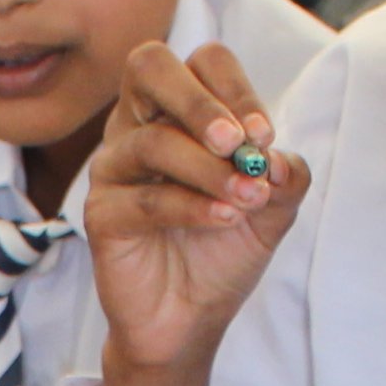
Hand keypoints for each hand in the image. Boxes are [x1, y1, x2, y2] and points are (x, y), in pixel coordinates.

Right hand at [86, 36, 306, 375]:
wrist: (191, 321)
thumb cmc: (221, 254)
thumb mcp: (271, 209)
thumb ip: (283, 177)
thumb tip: (277, 157)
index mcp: (177, 112)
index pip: (201, 64)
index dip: (235, 88)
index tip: (265, 135)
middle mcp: (137, 128)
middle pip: (149, 67)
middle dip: (200, 102)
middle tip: (238, 143)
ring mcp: (113, 170)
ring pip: (152, 142)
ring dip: (208, 169)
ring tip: (246, 199)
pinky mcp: (101, 216)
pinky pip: (143, 199)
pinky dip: (191, 207)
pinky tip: (224, 220)